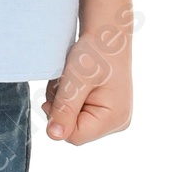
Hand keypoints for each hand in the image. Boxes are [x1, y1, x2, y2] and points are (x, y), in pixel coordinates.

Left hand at [46, 0, 133, 142]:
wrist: (106, 34)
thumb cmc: (96, 52)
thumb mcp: (76, 80)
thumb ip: (65, 109)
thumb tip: (54, 136)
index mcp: (115, 118)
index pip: (75, 137)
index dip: (59, 118)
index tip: (57, 94)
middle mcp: (117, 122)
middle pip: (74, 130)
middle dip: (62, 107)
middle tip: (65, 83)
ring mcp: (112, 116)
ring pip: (72, 120)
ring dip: (63, 101)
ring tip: (70, 79)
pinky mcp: (105, 109)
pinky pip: (77, 112)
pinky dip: (69, 98)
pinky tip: (74, 82)